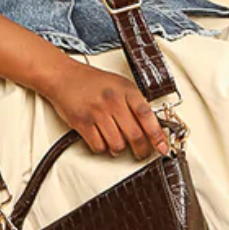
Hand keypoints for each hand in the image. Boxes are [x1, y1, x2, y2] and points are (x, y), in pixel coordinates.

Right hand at [42, 63, 171, 159]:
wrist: (64, 76)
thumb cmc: (93, 82)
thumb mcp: (120, 84)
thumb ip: (135, 102)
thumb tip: (153, 127)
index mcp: (126, 90)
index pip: (147, 115)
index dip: (157, 135)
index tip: (163, 148)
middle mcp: (113, 101)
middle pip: (134, 135)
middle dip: (141, 150)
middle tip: (142, 153)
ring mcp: (97, 112)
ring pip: (117, 145)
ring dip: (119, 149)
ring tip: (117, 142)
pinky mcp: (82, 123)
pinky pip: (98, 147)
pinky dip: (102, 148)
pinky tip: (102, 140)